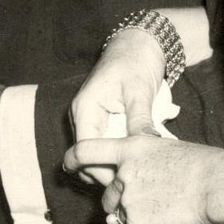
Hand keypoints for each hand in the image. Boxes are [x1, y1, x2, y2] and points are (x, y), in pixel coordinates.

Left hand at [64, 135, 223, 223]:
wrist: (219, 187)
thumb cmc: (203, 166)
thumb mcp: (166, 151)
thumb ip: (142, 165)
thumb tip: (133, 184)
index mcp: (132, 149)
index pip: (88, 150)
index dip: (73, 159)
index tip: (67, 165)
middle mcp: (124, 175)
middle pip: (108, 195)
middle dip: (121, 202)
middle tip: (151, 201)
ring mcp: (128, 203)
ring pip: (123, 217)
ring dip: (139, 218)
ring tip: (170, 211)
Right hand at [70, 27, 164, 185]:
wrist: (137, 44)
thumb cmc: (136, 61)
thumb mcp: (140, 90)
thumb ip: (139, 120)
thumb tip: (143, 148)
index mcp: (85, 108)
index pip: (85, 150)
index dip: (101, 168)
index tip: (124, 180)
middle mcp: (81, 116)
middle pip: (88, 155)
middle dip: (107, 169)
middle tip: (134, 178)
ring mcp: (89, 118)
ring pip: (96, 152)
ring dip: (112, 162)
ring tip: (136, 171)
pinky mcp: (100, 120)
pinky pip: (105, 142)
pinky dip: (117, 151)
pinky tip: (134, 157)